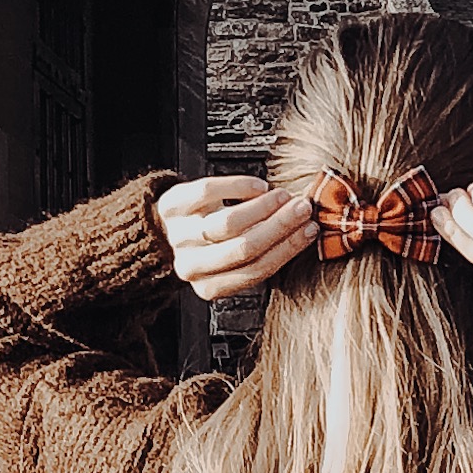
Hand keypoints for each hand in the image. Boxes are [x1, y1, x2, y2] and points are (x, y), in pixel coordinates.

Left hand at [156, 174, 316, 302]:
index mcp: (210, 286)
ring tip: (282, 196)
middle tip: (302, 209)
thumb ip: (262, 252)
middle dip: (280, 226)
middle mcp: (192, 264)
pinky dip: (238, 187)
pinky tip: (257, 186)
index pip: (256, 271)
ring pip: (227, 224)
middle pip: (244, 248)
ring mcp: (179, 235)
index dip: (287, 248)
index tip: (310, 229)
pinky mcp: (172, 205)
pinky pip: (209, 192)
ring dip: (262, 207)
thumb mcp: (230, 261)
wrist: (163, 230)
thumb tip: (305, 229)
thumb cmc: (207, 246)